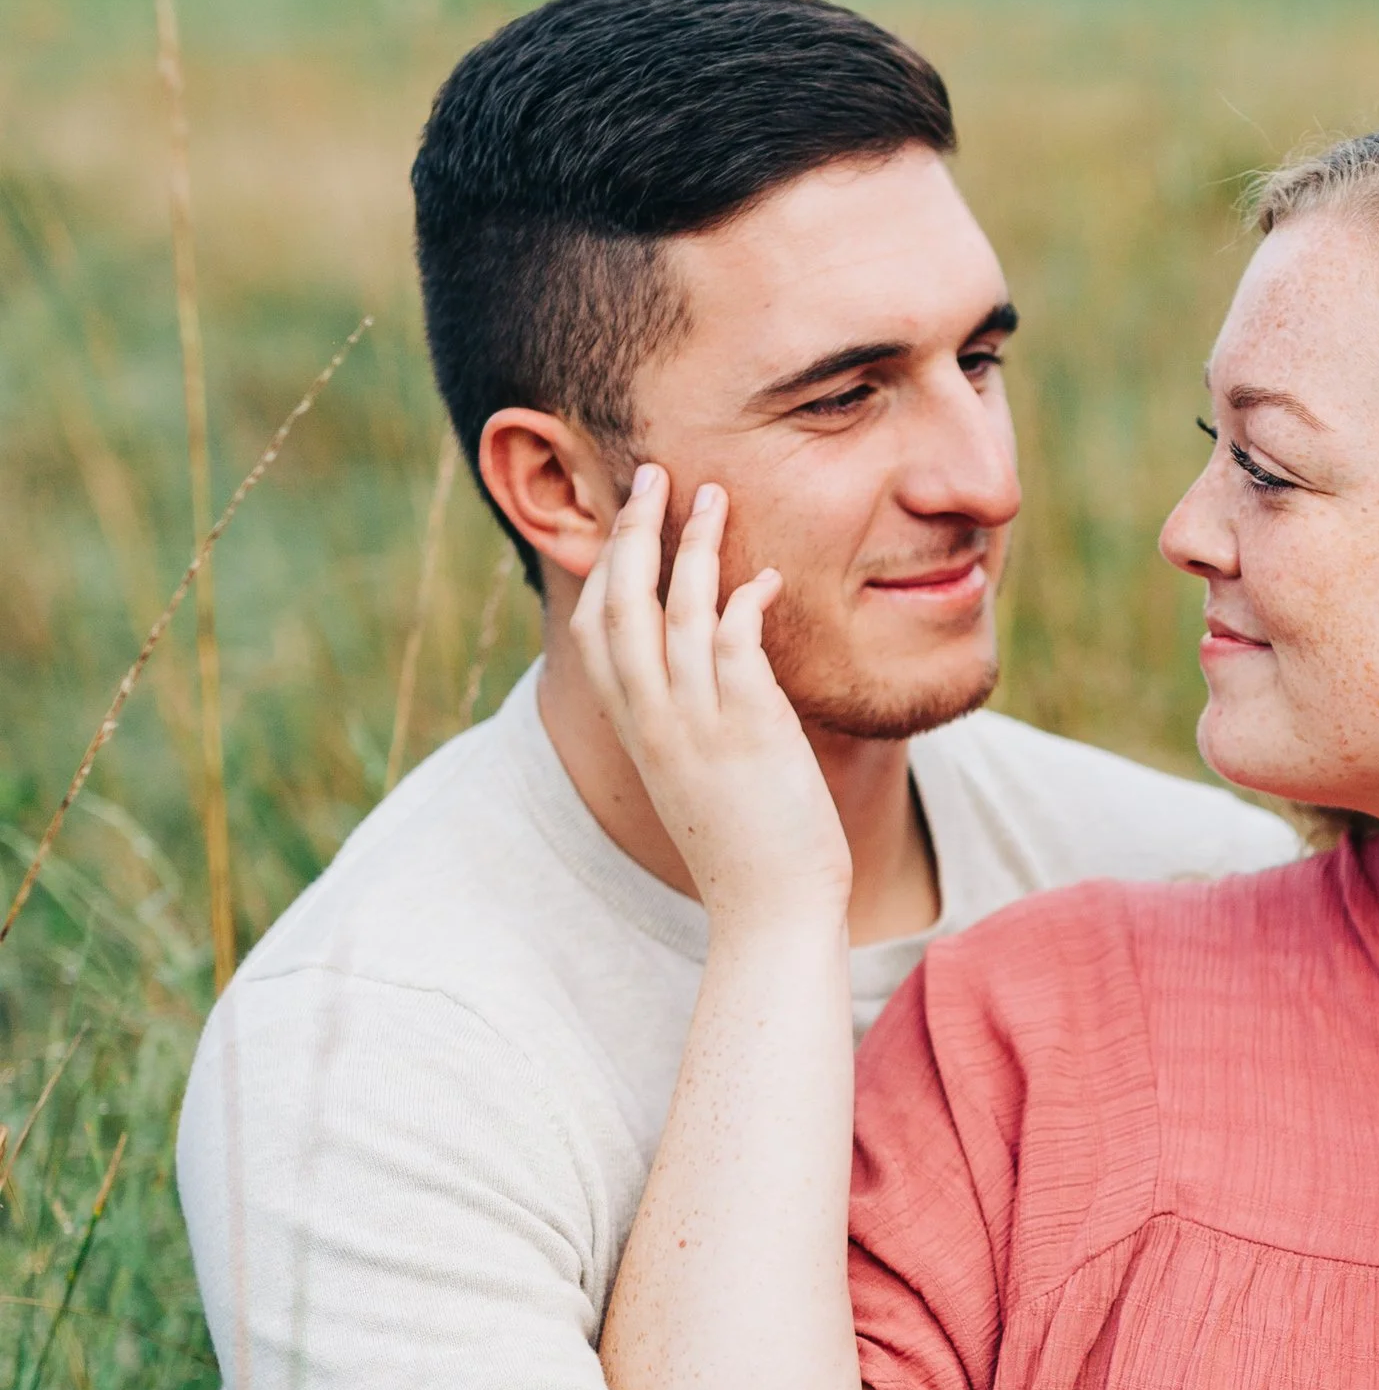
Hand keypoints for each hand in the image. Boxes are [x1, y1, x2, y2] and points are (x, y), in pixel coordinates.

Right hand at [573, 465, 851, 931]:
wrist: (770, 914)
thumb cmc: (748, 853)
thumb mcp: (702, 780)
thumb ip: (695, 727)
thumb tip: (716, 684)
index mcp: (638, 734)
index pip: (596, 634)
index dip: (603, 570)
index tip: (623, 522)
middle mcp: (655, 723)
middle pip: (623, 604)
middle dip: (633, 531)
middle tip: (651, 475)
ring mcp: (697, 725)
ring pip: (678, 611)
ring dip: (694, 544)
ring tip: (714, 494)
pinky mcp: (749, 730)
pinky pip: (736, 643)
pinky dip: (747, 601)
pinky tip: (766, 576)